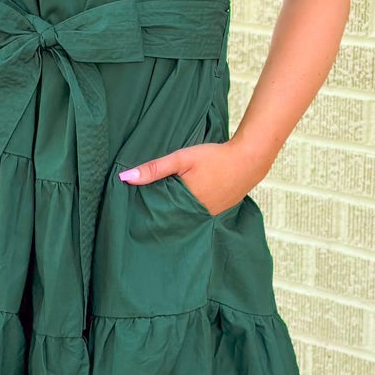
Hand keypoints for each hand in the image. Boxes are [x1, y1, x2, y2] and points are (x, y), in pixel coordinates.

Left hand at [118, 139, 256, 217]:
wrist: (249, 160)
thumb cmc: (215, 157)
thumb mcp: (182, 158)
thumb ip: (155, 168)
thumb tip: (126, 177)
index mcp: (184, 205)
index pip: (158, 215)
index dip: (146, 212)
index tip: (132, 212)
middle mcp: (196, 215)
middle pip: (170, 218)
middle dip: (158, 214)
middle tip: (142, 211)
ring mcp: (208, 215)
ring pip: (184, 216)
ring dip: (174, 212)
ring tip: (161, 206)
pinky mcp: (217, 212)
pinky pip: (197, 214)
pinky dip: (188, 209)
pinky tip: (183, 201)